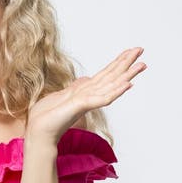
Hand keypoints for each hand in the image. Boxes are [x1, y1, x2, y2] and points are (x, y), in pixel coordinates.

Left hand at [26, 47, 146, 145]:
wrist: (39, 132)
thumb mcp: (62, 94)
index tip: (130, 51)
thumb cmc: (47, 117)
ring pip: (112, 85)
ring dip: (128, 75)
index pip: (105, 74)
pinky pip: (103, 98)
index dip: (118, 62)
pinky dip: (116, 91)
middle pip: (112, 76)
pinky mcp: (83, 106)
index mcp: (85, 91)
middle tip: (141, 50)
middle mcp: (89, 95)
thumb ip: (77, 87)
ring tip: (142, 65)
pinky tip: (128, 84)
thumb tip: (86, 79)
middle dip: (127, 63)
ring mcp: (88, 101)